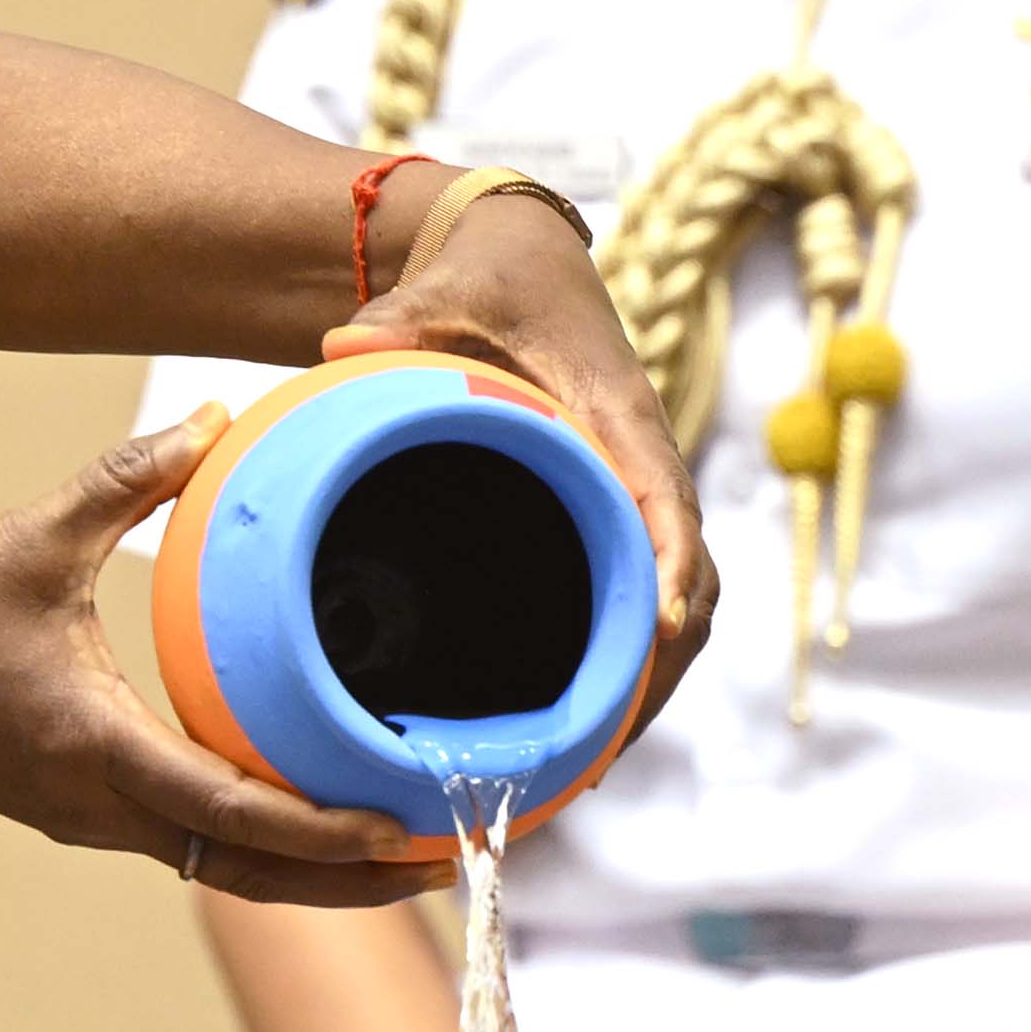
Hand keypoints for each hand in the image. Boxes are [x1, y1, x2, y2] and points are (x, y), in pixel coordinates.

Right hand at [0, 418, 439, 905]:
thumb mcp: (33, 533)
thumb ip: (130, 477)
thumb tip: (213, 418)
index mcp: (97, 749)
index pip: (230, 814)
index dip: (322, 832)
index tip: (400, 832)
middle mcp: (100, 807)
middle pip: (247, 873)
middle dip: (346, 882)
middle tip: (440, 863)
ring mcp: (89, 819)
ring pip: (221, 870)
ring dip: (308, 875)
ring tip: (399, 855)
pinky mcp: (81, 811)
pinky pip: (189, 845)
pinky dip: (257, 846)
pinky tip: (308, 816)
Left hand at [331, 178, 719, 736]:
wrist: (521, 262)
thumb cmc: (494, 278)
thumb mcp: (450, 288)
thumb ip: (402, 318)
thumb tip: (342, 344)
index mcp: (618, 416)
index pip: (663, 498)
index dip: (672, 564)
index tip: (666, 627)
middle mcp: (639, 466)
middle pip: (688, 581)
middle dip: (661, 666)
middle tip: (604, 747)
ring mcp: (629, 499)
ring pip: (671, 606)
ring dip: (646, 685)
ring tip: (587, 769)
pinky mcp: (609, 520)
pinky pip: (636, 601)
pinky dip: (623, 668)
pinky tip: (577, 731)